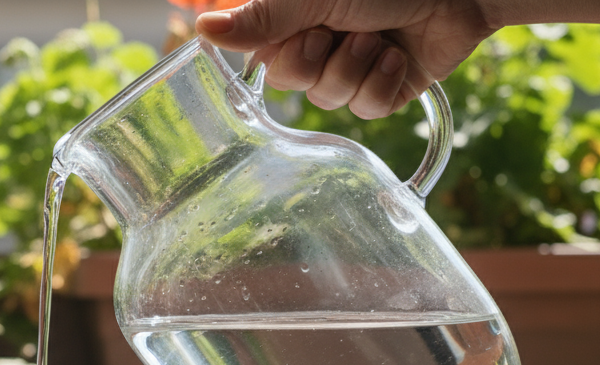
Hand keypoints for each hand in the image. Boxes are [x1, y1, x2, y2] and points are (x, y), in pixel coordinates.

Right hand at [195, 0, 496, 117]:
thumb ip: (260, 18)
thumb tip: (201, 29)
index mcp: (295, 21)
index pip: (265, 61)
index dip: (288, 54)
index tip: (310, 30)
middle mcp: (318, 44)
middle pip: (293, 85)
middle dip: (324, 61)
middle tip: (348, 30)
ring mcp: (351, 69)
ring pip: (329, 100)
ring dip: (358, 68)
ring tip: (379, 39)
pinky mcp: (384, 91)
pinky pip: (366, 110)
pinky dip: (384, 83)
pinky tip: (398, 56)